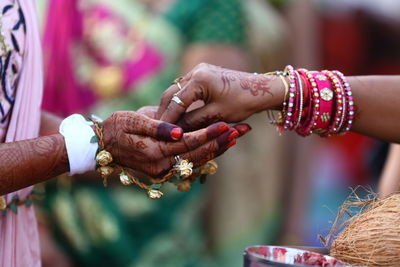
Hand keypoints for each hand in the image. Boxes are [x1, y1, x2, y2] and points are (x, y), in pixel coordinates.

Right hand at [101, 111, 249, 176]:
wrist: (101, 145)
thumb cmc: (115, 127)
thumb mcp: (132, 121)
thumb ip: (157, 127)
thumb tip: (180, 131)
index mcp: (154, 152)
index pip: (188, 143)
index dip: (208, 134)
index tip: (226, 125)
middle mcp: (161, 165)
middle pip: (197, 154)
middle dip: (220, 142)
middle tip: (241, 131)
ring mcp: (162, 170)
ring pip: (195, 160)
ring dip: (216, 149)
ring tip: (235, 137)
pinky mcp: (163, 169)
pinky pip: (188, 163)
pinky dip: (204, 154)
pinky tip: (217, 146)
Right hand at [157, 63, 283, 129]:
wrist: (262, 89)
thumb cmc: (242, 102)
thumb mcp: (216, 116)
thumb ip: (193, 122)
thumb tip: (174, 131)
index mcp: (199, 79)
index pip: (176, 102)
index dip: (167, 120)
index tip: (160, 134)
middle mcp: (196, 70)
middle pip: (171, 93)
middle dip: (165, 112)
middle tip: (157, 129)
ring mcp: (199, 70)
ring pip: (176, 90)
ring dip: (171, 106)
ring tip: (166, 124)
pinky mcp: (202, 73)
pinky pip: (184, 88)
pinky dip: (179, 101)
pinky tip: (177, 114)